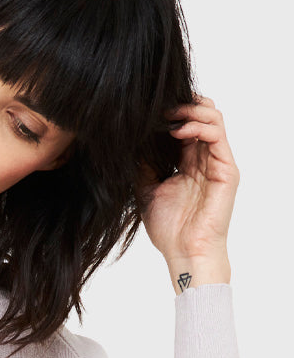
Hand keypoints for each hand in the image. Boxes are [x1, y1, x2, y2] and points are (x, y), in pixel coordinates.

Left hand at [137, 96, 238, 280]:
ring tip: (169, 114)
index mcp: (189, 162)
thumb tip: (129, 140)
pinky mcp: (226, 169)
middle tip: (159, 105)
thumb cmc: (169, 229)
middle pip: (202, 114)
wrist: (184, 253)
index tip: (148, 109)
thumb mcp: (146, 190)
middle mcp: (205, 158)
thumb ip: (143, 165)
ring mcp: (217, 162)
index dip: (170, 112)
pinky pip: (216, 135)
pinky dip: (198, 125)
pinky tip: (178, 130)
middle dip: (181, 104)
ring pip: (213, 117)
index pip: (185, 124)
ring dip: (190, 109)